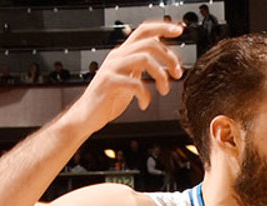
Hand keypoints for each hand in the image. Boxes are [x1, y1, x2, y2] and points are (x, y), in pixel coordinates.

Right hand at [68, 21, 183, 129]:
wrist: (87, 116)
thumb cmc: (109, 98)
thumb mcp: (129, 77)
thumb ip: (142, 67)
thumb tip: (164, 60)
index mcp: (124, 53)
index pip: (144, 31)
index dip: (162, 28)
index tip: (179, 30)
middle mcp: (117, 57)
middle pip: (149, 43)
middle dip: (169, 57)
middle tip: (177, 73)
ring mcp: (112, 68)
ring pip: (144, 59)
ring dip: (160, 75)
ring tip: (164, 90)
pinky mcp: (109, 83)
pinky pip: (135, 83)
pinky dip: (145, 95)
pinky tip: (145, 104)